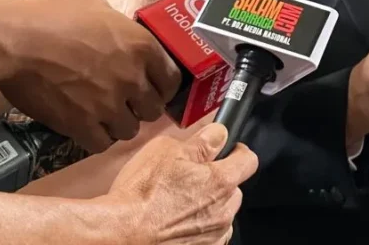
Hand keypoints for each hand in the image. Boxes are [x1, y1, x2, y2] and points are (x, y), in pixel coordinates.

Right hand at [0, 0, 181, 152]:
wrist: (15, 41)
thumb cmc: (54, 16)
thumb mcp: (99, 9)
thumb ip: (121, 28)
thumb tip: (124, 36)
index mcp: (142, 46)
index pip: (172, 79)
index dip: (163, 86)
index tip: (153, 88)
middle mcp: (132, 78)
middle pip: (154, 109)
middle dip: (141, 107)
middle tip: (126, 102)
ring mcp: (109, 105)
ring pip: (130, 130)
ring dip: (119, 124)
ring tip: (103, 115)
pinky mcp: (82, 125)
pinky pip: (102, 144)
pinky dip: (97, 138)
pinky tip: (87, 127)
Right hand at [107, 122, 256, 244]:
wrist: (120, 234)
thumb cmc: (141, 194)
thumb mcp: (167, 151)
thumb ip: (201, 141)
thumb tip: (218, 134)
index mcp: (221, 180)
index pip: (249, 160)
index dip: (239, 151)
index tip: (230, 149)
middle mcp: (224, 210)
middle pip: (235, 188)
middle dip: (219, 181)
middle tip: (193, 178)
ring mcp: (214, 235)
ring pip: (222, 213)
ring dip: (210, 206)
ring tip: (181, 203)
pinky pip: (210, 235)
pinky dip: (200, 228)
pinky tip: (179, 223)